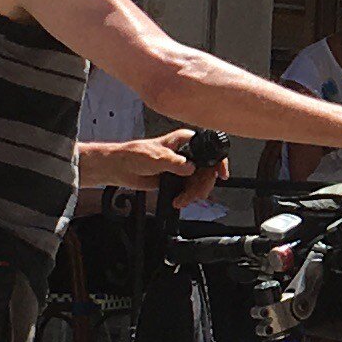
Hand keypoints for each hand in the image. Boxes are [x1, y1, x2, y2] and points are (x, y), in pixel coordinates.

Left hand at [80, 136, 214, 193]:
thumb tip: (191, 169)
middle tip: (195, 194)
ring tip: (182, 200)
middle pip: (207, 170)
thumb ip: (176, 163)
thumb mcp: (158, 157)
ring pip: (199, 183)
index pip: (209, 150)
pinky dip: (186, 197)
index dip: (218, 162)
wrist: (120, 169)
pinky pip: (189, 190)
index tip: (221, 174)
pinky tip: (179, 200)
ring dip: (192, 194)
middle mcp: (186, 153)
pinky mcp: (176, 179)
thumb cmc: (134, 155)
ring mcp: (182, 167)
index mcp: (184, 140)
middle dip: (202, 185)